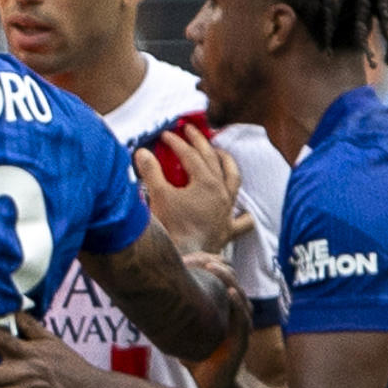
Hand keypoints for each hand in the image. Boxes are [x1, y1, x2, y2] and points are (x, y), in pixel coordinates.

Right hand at [136, 125, 239, 254]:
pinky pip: (243, 220)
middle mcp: (222, 192)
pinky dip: (244, 214)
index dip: (176, 143)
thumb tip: (142, 152)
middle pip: (213, 160)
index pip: (190, 155)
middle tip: (190, 130)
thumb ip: (151, 172)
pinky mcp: (228, 229)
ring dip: (228, 163)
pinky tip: (243, 211)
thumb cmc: (172, 227)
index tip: (165, 135)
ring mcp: (227, 210)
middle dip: (200, 142)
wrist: (185, 256)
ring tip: (221, 154)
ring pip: (234, 180)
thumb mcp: (158, 196)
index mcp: (206, 182)